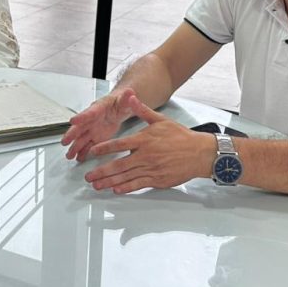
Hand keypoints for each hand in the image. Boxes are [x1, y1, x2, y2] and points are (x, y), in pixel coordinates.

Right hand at [61, 88, 133, 161]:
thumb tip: (130, 92)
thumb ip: (126, 98)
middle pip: (80, 127)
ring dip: (75, 147)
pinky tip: (78, 158)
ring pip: (81, 138)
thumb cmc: (120, 102)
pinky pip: (88, 145)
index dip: (81, 117)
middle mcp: (92, 119)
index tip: (73, 121)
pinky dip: (83, 152)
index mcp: (99, 108)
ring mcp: (92, 129)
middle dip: (72, 134)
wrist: (119, 107)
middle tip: (65, 141)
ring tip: (69, 155)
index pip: (89, 112)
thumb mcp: (125, 99)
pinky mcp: (96, 137)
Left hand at [83, 94, 214, 193]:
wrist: (200, 153)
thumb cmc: (181, 137)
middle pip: (118, 165)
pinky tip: (116, 189)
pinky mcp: (157, 180)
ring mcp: (151, 169)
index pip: (118, 145)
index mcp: (144, 140)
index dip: (103, 149)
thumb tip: (131, 97)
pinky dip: (126, 188)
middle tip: (88, 176)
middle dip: (101, 172)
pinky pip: (138, 185)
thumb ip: (142, 111)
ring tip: (96, 185)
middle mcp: (145, 156)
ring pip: (126, 177)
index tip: (91, 152)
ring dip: (109, 182)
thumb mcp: (161, 120)